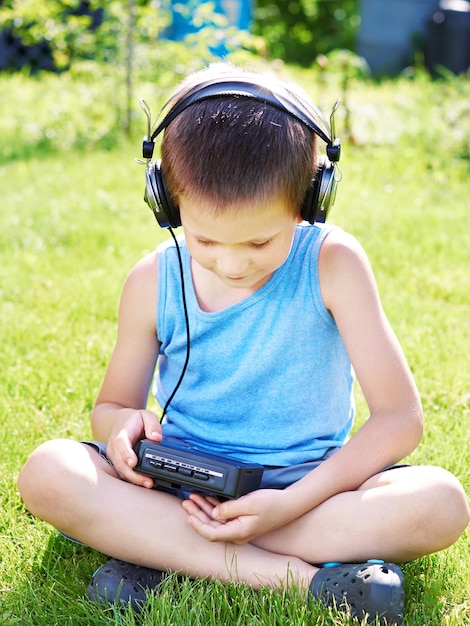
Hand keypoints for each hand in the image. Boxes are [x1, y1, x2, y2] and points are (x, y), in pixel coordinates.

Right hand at [106, 408, 161, 487]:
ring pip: (121, 471)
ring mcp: (114, 457)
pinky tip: (145, 483)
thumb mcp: (146, 415)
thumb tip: (157, 438)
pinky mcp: (117, 464)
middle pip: (121, 463)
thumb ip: (153, 425)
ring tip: (149, 484)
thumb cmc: (134, 420)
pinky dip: (133, 480)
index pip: (121, 444)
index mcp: (121, 434)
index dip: (126, 454)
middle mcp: (114, 447)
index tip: (133, 462)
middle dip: (134, 475)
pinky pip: (123, 474)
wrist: (119, 422)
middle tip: (149, 481)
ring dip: (134, 480)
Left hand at [181, 489, 297, 544]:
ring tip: (193, 498)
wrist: (289, 504)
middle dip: (197, 514)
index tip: (189, 516)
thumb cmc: (273, 504)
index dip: (198, 526)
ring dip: (204, 510)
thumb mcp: (249, 503)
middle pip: (211, 527)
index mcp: (238, 532)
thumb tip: (214, 513)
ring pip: (216, 521)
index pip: (212, 534)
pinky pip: (224, 517)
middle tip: (186, 502)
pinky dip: (214, 508)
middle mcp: (238, 533)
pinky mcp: (242, 521)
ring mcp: (240, 528)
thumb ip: (229, 509)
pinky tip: (208, 500)